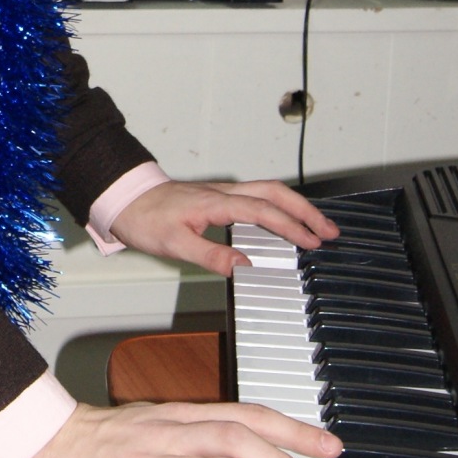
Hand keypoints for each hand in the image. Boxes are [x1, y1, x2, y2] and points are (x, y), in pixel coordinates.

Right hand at [11, 398, 341, 457]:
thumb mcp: (158, 425)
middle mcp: (173, 433)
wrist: (51, 446)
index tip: (327, 445)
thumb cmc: (104, 439)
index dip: (292, 428)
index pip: (248, 414)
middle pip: (239, 436)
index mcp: (183, 415)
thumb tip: (243, 455)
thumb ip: (198, 436)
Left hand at [109, 177, 338, 276]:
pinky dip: (281, 205)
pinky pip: (259, 195)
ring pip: (270, 191)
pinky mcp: (220, 197)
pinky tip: (286, 219)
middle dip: (306, 211)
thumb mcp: (174, 245)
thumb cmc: (147, 220)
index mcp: (216, 203)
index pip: (264, 212)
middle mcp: (224, 193)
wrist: (127, 199)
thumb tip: (244, 266)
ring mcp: (223, 193)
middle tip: (330, 231)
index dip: (291, 226)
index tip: (312, 241)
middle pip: (276, 193)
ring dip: (296, 206)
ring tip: (317, 226)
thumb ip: (211, 255)